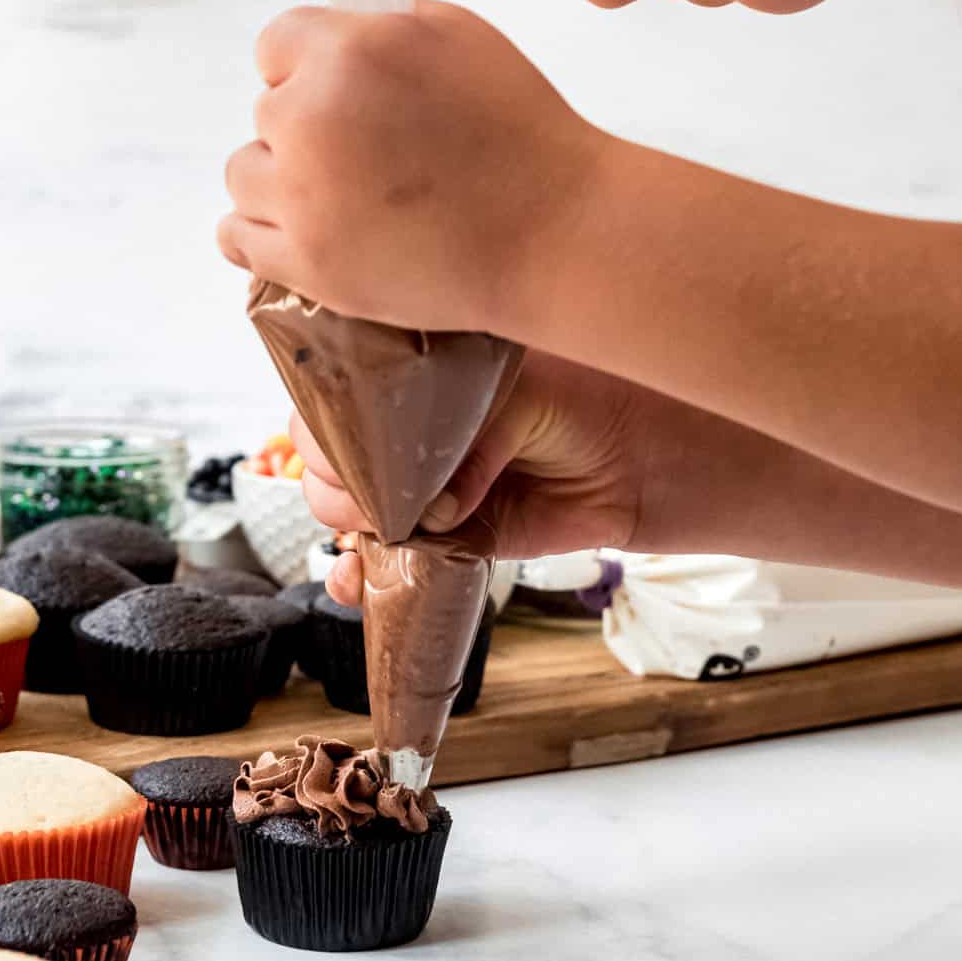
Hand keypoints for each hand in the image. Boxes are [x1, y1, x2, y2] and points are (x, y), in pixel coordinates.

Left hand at [219, 0, 598, 332]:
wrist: (555, 232)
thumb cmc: (519, 128)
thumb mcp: (457, 34)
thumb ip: (378, 27)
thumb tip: (330, 36)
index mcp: (349, 53)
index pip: (275, 45)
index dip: (309, 67)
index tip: (346, 94)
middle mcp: (311, 121)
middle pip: (266, 111)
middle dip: (306, 126)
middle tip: (367, 152)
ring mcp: (302, 199)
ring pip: (244, 173)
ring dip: (281, 179)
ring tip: (341, 194)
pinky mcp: (308, 265)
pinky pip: (236, 237)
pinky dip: (259, 231)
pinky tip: (294, 227)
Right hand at [293, 350, 654, 603]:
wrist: (631, 460)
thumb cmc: (581, 404)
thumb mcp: (519, 401)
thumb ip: (471, 446)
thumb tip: (434, 511)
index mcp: (413, 380)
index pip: (339, 398)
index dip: (332, 429)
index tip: (352, 451)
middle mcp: (406, 435)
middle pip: (330, 461)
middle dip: (339, 486)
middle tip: (379, 499)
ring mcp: (419, 490)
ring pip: (347, 514)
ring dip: (345, 532)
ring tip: (375, 537)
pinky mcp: (442, 540)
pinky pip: (385, 563)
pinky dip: (361, 578)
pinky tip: (358, 580)